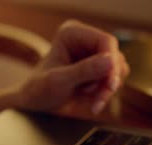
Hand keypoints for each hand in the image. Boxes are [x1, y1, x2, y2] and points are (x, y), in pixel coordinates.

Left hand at [14, 20, 129, 113]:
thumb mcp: (59, 81)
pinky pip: (113, 81)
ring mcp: (93, 55)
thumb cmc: (39, 90)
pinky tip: (91, 102)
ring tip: (90, 102)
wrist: (34, 105)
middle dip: (109, 81)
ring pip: (117, 70)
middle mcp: (85, 40)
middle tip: (99, 100)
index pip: (105, 41)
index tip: (110, 84)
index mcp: (72, 33)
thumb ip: (84, 71)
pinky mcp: (98, 69)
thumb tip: (110, 61)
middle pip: (115, 57)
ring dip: (106, 90)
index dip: (112, 62)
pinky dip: (104, 94)